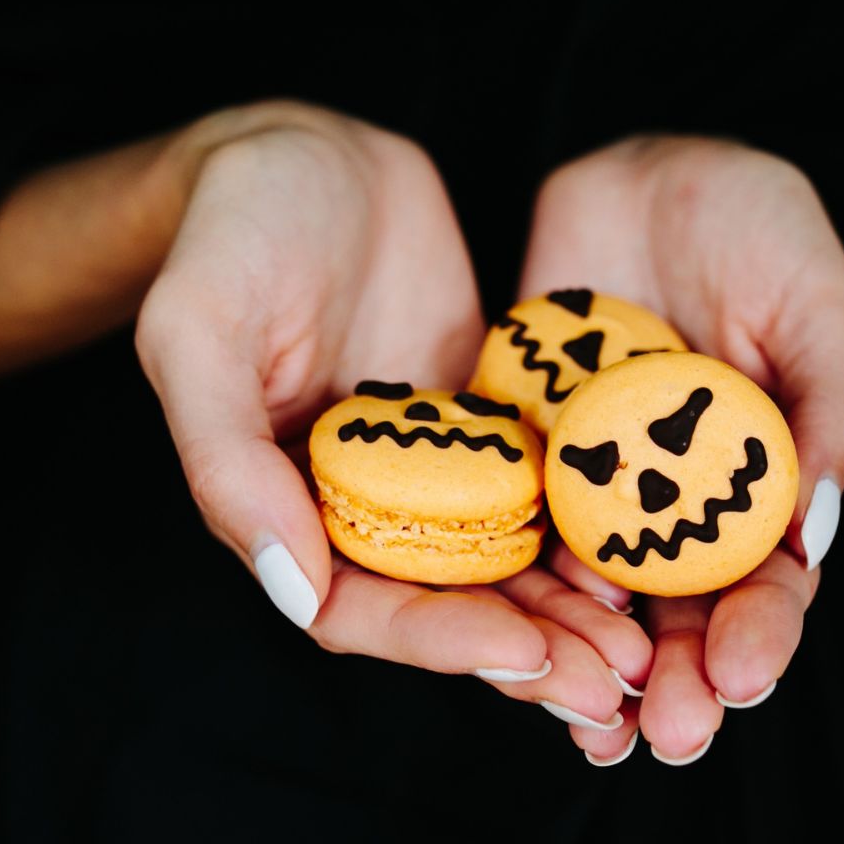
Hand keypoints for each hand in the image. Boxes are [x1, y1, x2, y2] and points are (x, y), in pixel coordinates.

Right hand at [135, 104, 650, 726]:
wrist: (309, 158)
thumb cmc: (234, 233)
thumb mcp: (199, 330)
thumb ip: (226, 460)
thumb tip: (291, 585)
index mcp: (289, 504)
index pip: (358, 608)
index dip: (438, 641)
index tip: (523, 653)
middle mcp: (364, 501)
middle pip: (445, 605)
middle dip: (525, 651)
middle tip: (612, 685)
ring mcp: (431, 465)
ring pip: (502, 563)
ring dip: (568, 613)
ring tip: (644, 651)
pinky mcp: (484, 425)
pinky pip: (538, 489)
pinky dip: (584, 532)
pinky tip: (643, 556)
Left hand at [519, 136, 843, 763]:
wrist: (650, 173)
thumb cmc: (757, 228)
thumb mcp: (819, 308)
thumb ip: (827, 412)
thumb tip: (818, 531)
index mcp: (755, 480)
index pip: (762, 580)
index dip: (759, 633)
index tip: (743, 677)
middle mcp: (672, 496)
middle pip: (675, 606)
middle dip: (675, 674)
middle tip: (667, 734)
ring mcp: (596, 477)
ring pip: (591, 585)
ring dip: (589, 653)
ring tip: (585, 718)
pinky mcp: (527, 446)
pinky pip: (516, 517)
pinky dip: (513, 573)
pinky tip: (509, 622)